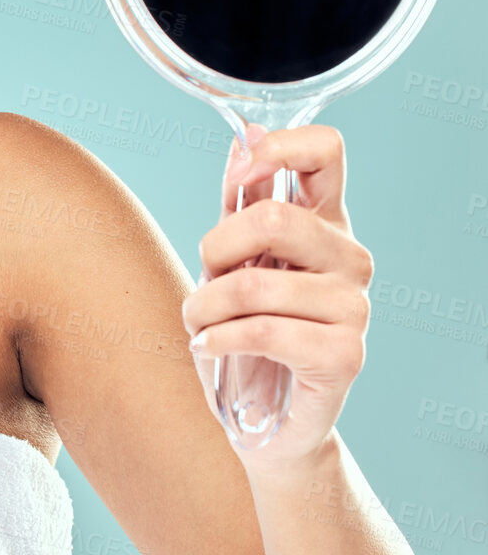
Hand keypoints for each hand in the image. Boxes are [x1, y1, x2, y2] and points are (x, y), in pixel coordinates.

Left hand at [180, 123, 374, 468]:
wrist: (267, 420)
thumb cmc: (249, 331)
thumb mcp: (238, 259)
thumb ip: (243, 201)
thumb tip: (245, 134)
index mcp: (327, 222)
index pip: (326, 150)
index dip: (276, 149)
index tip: (235, 180)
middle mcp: (350, 258)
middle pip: (273, 217)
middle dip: (216, 248)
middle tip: (205, 276)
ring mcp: (354, 307)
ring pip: (255, 284)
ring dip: (204, 306)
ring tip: (199, 323)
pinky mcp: (345, 354)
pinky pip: (263, 331)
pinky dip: (219, 339)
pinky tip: (209, 347)